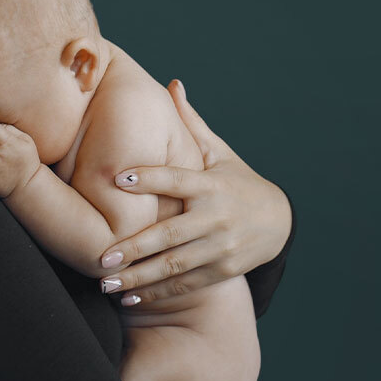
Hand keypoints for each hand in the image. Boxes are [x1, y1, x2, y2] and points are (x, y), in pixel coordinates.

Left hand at [100, 79, 291, 305]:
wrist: (279, 222)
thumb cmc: (237, 181)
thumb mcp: (219, 152)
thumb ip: (191, 125)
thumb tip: (172, 83)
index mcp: (210, 184)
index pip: (176, 179)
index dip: (148, 177)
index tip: (116, 178)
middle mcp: (216, 217)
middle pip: (172, 235)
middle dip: (135, 248)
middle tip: (101, 257)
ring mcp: (221, 247)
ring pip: (175, 266)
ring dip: (139, 277)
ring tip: (106, 283)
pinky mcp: (223, 270)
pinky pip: (186, 284)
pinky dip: (157, 292)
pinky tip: (129, 297)